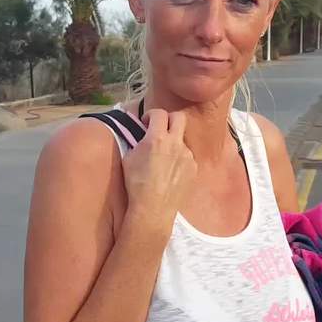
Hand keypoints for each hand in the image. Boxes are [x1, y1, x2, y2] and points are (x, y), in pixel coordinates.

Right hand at [121, 109, 197, 232]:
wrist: (153, 208)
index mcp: (157, 138)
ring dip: (173, 143)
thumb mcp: (128, 158)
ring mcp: (187, 156)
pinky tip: (170, 172)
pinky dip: (179, 159)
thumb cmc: (136, 184)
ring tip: (162, 159)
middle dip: (169, 119)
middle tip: (160, 129)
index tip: (146, 122)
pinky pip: (187, 157)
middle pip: (179, 117)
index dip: (151, 115)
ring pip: (182, 140)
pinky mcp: (193, 168)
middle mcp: (175, 144)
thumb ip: (137, 142)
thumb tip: (141, 136)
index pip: (159, 113)